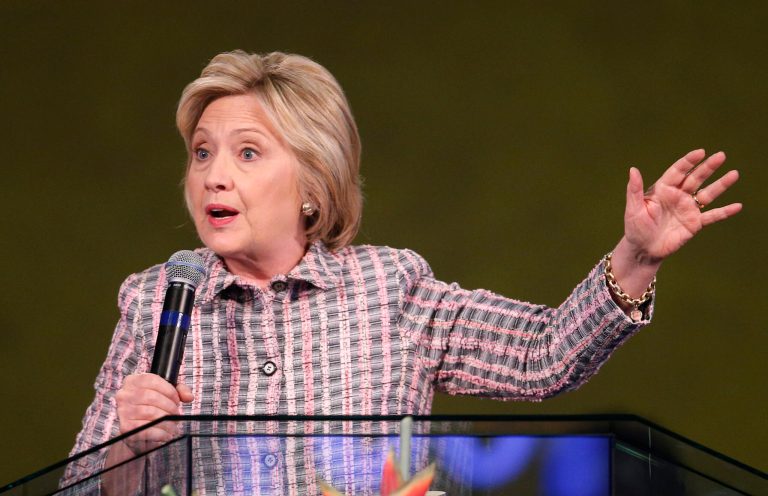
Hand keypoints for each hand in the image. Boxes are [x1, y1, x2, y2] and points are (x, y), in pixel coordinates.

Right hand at [115, 373, 193, 453]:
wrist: (136, 434)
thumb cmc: (151, 409)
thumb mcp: (165, 394)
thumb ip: (179, 390)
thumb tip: (189, 397)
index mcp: (133, 381)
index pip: (153, 381)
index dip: (170, 391)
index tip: (177, 400)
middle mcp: (124, 394)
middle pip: (153, 398)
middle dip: (170, 407)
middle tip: (175, 414)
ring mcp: (123, 411)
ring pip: (152, 414)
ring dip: (168, 421)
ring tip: (172, 424)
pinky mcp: (126, 428)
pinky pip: (149, 429)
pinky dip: (162, 433)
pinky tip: (166, 434)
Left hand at [624, 149, 740, 262]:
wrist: (644, 249)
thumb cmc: (635, 228)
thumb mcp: (634, 208)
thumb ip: (635, 190)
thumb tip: (633, 169)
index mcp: (663, 189)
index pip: (678, 171)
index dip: (689, 161)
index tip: (700, 152)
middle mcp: (678, 196)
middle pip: (696, 178)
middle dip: (708, 167)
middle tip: (721, 155)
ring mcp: (688, 209)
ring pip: (707, 194)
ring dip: (721, 184)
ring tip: (734, 174)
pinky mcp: (694, 223)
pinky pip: (712, 216)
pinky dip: (724, 212)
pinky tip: (738, 206)